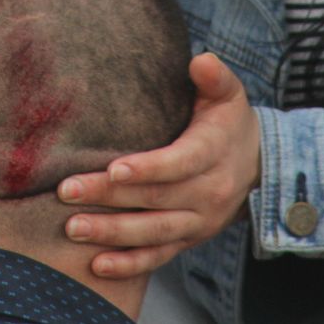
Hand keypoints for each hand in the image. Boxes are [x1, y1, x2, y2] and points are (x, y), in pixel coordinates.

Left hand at [56, 52, 260, 277]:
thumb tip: (201, 59)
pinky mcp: (189, 241)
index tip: (113, 168)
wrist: (258, 165)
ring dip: (112, 233)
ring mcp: (198, 222)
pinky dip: (129, 264)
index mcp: (213, 154)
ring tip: (73, 228)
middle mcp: (208, 194)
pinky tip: (97, 264)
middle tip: (66, 192)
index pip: (180, 164)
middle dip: (109, 197)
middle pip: (156, 198)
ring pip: (154, 232)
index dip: (148, 168)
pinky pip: (159, 257)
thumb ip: (214, 76)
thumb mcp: (228, 94)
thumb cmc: (228, 121)